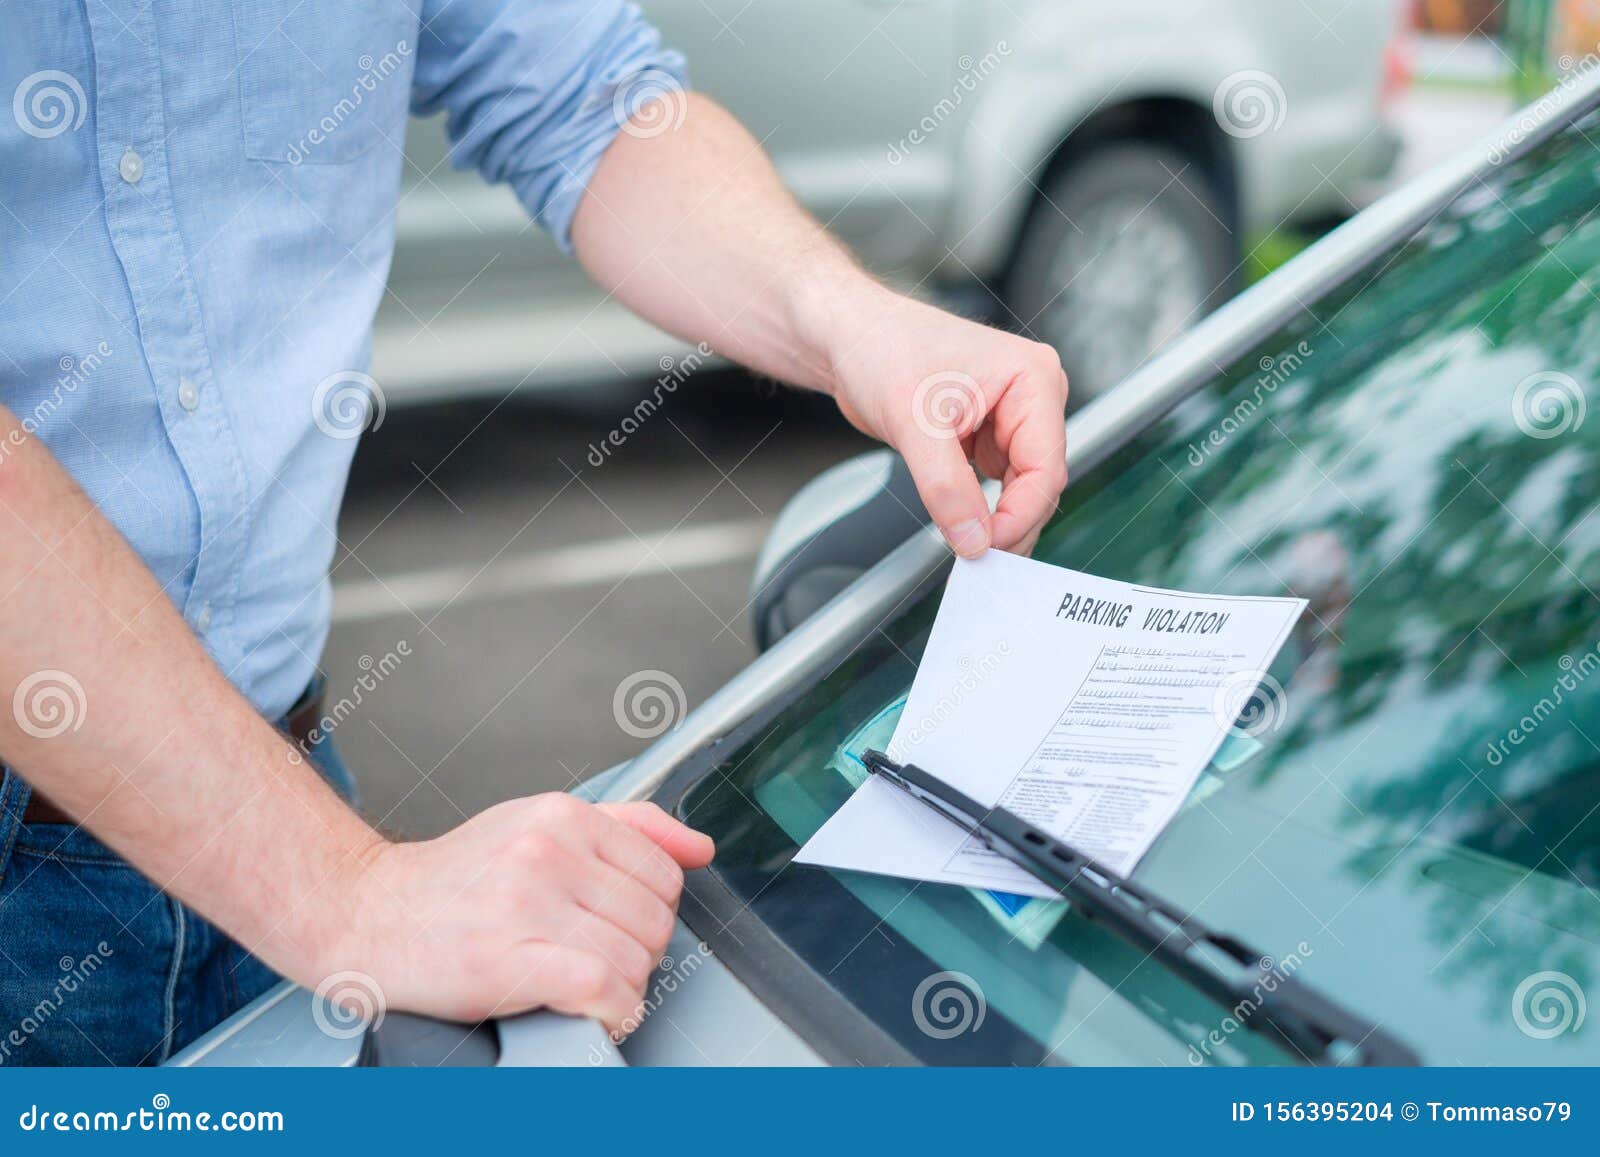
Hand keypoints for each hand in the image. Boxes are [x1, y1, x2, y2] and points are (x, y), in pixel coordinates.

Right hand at [331, 794, 713, 1035]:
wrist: (366, 913)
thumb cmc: (453, 880)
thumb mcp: (539, 825)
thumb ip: (629, 828)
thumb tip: (699, 846)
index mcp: (562, 815)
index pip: (664, 872)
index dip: (650, 911)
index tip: (618, 926)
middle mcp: (547, 851)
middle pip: (655, 920)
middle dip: (637, 952)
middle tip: (595, 958)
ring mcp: (527, 903)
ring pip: (634, 959)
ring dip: (620, 988)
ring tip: (583, 984)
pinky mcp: (508, 958)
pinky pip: (603, 987)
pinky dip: (611, 1011)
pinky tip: (590, 1010)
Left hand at [823, 289, 1068, 557]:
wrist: (848, 337)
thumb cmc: (881, 348)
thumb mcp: (914, 424)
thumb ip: (947, 488)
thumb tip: (974, 540)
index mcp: (1033, 379)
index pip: (1046, 466)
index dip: (1020, 515)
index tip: (987, 549)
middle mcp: (1031, 397)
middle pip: (1039, 481)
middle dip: (1010, 523)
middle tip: (979, 562)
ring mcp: (1010, 417)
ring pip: (1018, 488)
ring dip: (996, 520)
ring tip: (967, 548)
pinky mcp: (986, 434)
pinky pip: (994, 484)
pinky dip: (979, 509)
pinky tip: (961, 526)